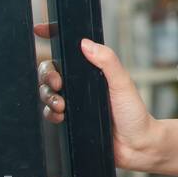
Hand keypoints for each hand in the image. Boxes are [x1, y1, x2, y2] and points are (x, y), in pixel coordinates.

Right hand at [34, 24, 161, 171]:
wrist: (137, 146)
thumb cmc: (135, 113)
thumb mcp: (123, 84)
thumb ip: (108, 62)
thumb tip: (86, 43)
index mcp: (93, 70)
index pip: (70, 51)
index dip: (52, 38)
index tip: (40, 30)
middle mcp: (81, 84)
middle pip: (51, 71)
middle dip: (48, 75)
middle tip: (58, 84)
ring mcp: (75, 101)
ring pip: (47, 91)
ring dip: (48, 95)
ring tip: (62, 105)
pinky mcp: (70, 119)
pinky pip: (49, 112)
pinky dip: (50, 113)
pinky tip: (61, 116)